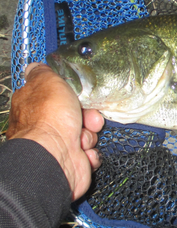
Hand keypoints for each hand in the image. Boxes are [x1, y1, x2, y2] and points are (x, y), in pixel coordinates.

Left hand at [6, 63, 102, 199]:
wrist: (56, 157)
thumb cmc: (50, 120)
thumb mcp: (48, 82)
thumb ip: (44, 72)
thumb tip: (35, 66)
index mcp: (35, 106)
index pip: (58, 95)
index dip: (72, 93)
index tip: (79, 93)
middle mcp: (45, 126)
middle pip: (76, 114)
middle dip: (88, 115)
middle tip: (89, 117)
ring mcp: (58, 145)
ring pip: (86, 133)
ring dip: (90, 135)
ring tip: (83, 139)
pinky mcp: (72, 161)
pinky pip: (90, 152)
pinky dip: (90, 153)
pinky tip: (83, 152)